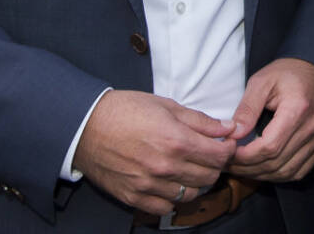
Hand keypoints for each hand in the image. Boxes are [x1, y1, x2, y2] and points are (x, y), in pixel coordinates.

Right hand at [73, 90, 236, 213]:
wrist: (86, 126)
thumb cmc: (125, 110)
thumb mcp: (166, 106)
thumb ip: (200, 121)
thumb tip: (228, 128)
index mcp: (176, 140)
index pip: (220, 156)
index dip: (228, 150)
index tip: (225, 144)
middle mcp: (165, 167)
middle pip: (209, 177)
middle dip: (215, 165)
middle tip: (208, 155)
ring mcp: (149, 185)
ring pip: (190, 195)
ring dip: (195, 183)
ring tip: (188, 168)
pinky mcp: (134, 197)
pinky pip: (166, 208)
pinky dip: (172, 198)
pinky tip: (169, 183)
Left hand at [228, 59, 313, 182]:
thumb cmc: (290, 73)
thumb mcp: (262, 81)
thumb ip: (247, 108)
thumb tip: (234, 134)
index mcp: (297, 110)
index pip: (269, 147)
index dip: (245, 157)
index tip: (227, 153)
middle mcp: (312, 128)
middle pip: (276, 163)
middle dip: (248, 168)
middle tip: (228, 163)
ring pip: (287, 172)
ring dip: (262, 175)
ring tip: (242, 168)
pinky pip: (299, 171)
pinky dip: (279, 175)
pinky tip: (263, 169)